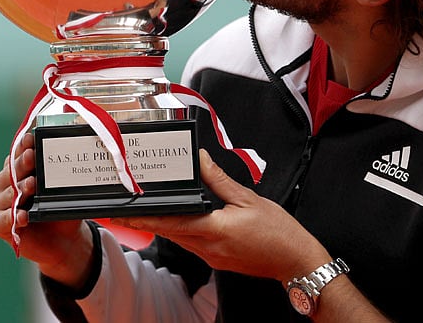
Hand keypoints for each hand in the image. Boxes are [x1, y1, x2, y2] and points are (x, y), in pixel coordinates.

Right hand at [0, 132, 93, 288]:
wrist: (64, 241)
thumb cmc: (59, 210)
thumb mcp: (61, 191)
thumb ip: (59, 177)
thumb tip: (68, 155)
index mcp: (16, 171)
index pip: (16, 155)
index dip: (22, 146)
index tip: (31, 139)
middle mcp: (4, 184)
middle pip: (9, 172)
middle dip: (21, 164)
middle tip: (31, 157)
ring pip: (5, 194)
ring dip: (18, 189)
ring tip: (31, 185)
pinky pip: (2, 220)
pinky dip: (12, 217)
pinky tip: (23, 215)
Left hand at [115, 150, 329, 282]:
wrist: (297, 261)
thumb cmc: (279, 232)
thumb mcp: (248, 199)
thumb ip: (219, 180)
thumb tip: (200, 160)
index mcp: (214, 230)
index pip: (171, 222)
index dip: (145, 218)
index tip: (125, 214)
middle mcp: (208, 248)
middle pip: (170, 231)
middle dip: (148, 220)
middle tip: (128, 209)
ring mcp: (212, 257)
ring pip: (179, 239)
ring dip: (164, 225)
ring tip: (148, 210)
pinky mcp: (217, 261)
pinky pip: (192, 244)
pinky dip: (181, 231)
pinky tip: (180, 220)